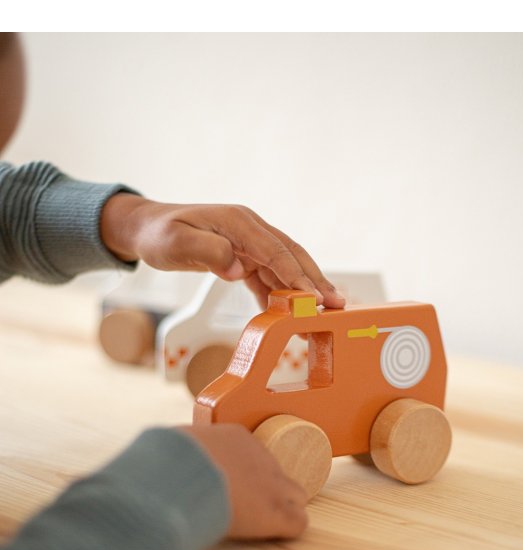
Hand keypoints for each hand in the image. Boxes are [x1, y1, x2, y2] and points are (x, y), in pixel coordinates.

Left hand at [101, 194, 345, 309]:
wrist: (145, 228)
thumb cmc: (159, 233)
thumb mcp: (177, 242)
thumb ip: (209, 252)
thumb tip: (238, 269)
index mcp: (239, 223)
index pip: (277, 252)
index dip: (298, 276)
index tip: (316, 298)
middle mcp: (250, 230)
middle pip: (291, 256)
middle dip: (315, 280)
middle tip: (338, 305)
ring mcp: (248, 243)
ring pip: (284, 267)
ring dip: (304, 290)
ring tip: (324, 313)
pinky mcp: (243, 257)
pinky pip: (268, 277)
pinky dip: (281, 294)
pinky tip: (290, 314)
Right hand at [178, 423, 307, 539]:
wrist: (179, 476)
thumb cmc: (169, 460)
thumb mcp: (176, 443)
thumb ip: (184, 450)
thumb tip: (170, 455)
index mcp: (237, 438)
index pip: (251, 456)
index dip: (242, 474)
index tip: (226, 486)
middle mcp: (262, 457)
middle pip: (278, 474)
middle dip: (266, 490)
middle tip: (246, 507)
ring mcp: (273, 485)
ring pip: (296, 496)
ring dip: (281, 509)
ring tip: (261, 525)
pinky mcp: (276, 513)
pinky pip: (297, 523)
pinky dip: (286, 530)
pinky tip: (270, 536)